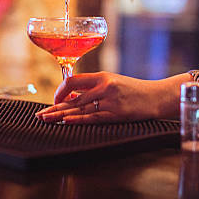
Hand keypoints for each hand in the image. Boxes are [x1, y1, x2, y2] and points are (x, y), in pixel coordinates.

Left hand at [34, 71, 173, 123]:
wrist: (157, 96)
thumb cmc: (136, 91)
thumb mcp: (114, 83)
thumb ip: (95, 88)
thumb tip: (73, 98)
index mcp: (103, 76)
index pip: (74, 80)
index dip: (60, 90)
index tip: (55, 100)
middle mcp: (105, 86)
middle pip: (73, 97)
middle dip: (55, 107)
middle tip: (40, 114)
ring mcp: (110, 100)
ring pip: (80, 108)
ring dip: (61, 115)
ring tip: (46, 120)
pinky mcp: (117, 113)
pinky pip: (93, 117)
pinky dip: (78, 120)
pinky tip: (66, 121)